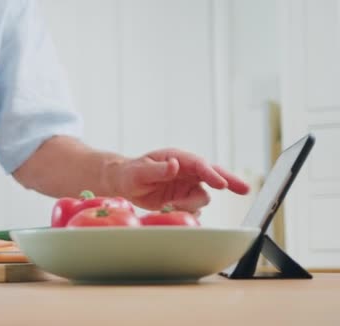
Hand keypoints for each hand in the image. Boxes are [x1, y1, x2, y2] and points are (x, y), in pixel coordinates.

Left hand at [113, 149, 249, 214]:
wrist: (125, 183)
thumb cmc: (131, 172)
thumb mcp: (140, 171)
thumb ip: (157, 169)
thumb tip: (174, 165)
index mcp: (178, 158)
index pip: (200, 165)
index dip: (212, 174)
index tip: (222, 184)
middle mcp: (187, 171)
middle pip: (214, 175)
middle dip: (230, 181)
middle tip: (245, 189)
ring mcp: (187, 186)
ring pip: (202, 198)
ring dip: (190, 205)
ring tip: (168, 204)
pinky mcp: (184, 199)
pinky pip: (193, 209)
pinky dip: (187, 213)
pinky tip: (171, 208)